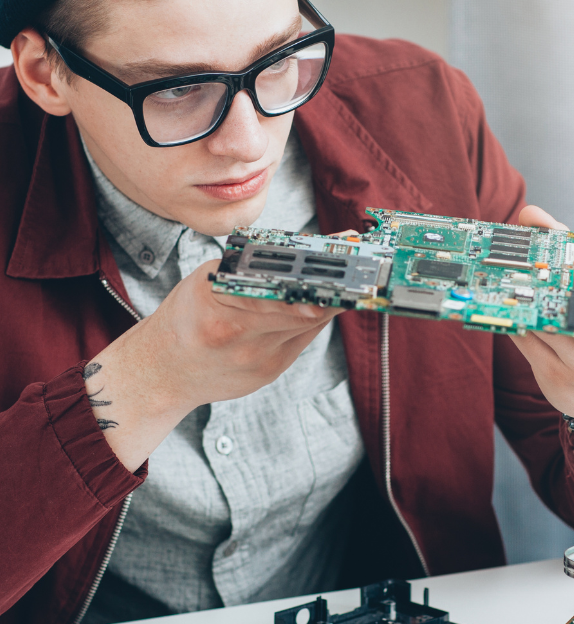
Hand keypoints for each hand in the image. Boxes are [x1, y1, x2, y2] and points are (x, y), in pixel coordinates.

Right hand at [84, 259, 339, 471]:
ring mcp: (260, 362)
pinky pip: (302, 340)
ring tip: (352, 279)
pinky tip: (325, 302)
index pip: (282, 289)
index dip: (318, 275)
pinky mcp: (270, 374)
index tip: (342, 259)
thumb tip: (299, 249)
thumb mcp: (205, 282)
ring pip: (310, 325)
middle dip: (335, 286)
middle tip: (361, 265)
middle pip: (306, 309)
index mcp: (222, 311)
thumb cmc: (183, 319)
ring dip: (331, 301)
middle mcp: (244, 341)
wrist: (162, 373)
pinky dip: (313, 319)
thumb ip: (250, 269)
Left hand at [510, 206, 573, 450]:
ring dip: (524, 301)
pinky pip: (526, 343)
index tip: (556, 253)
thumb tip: (531, 215)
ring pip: (545, 325)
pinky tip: (506, 306)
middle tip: (517, 263)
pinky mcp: (556, 381)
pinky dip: (515, 321)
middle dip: (545, 286)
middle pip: (573, 308)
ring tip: (504, 278)